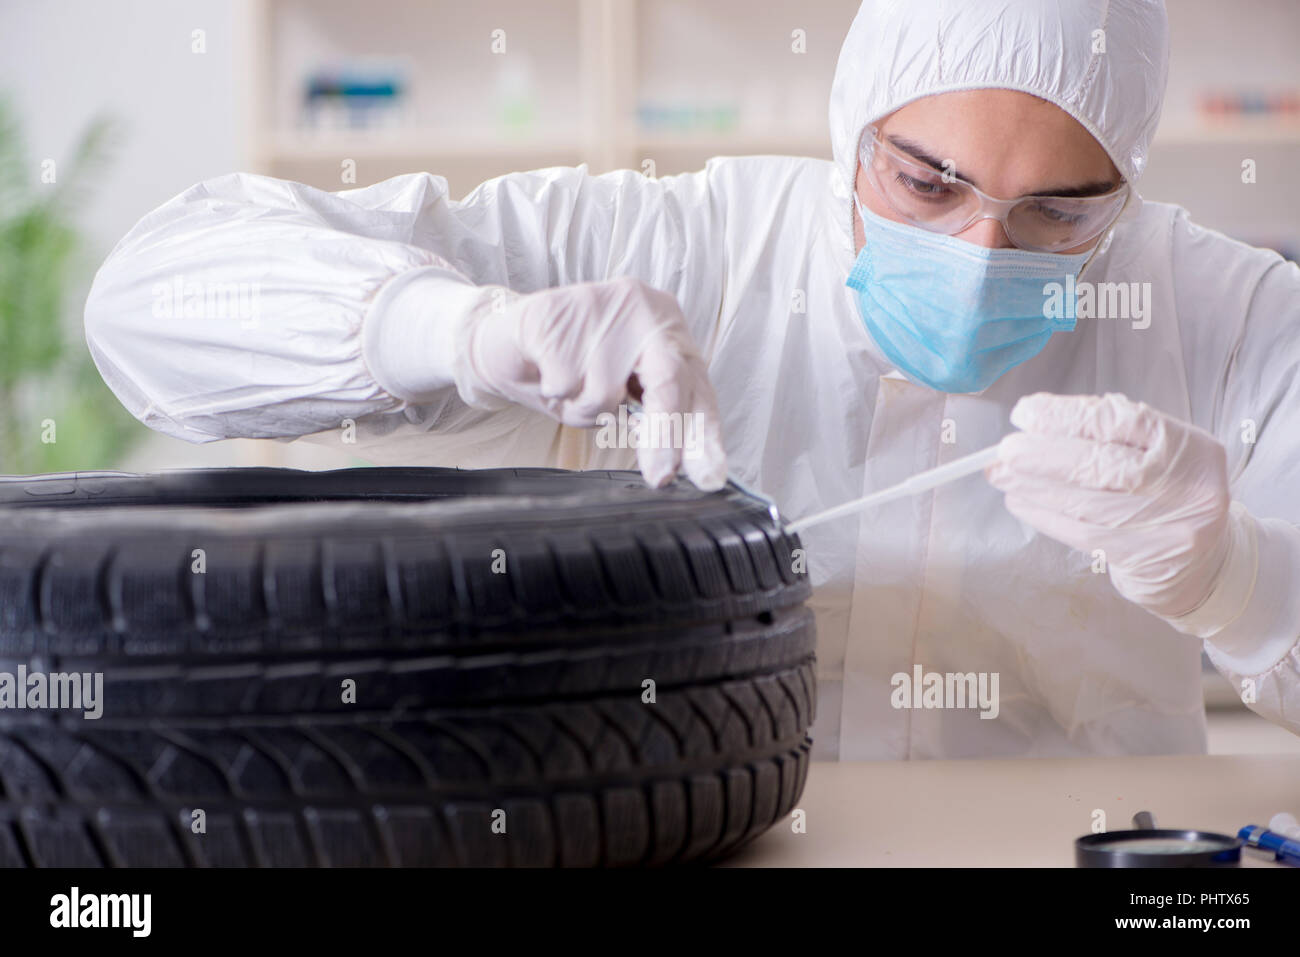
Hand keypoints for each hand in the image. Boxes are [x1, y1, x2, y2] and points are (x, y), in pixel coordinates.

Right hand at [454, 277, 726, 489]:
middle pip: (668, 378)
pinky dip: (553, 393)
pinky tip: (547, 372)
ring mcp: (600, 303)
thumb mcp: (620, 396)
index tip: (708, 476)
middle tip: (660, 475)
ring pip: (606, 390)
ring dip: (583, 410)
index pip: (696, 386)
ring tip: (568, 391)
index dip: (704, 434)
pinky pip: (565, 381)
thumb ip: (652, 415)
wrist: (506, 341)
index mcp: (666, 327)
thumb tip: (679, 461)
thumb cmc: (570, 371)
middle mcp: (642, 307)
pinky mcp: (556, 311)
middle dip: (664, 434)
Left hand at [986, 392, 1232, 621]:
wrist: (1200, 559)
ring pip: (1085, 503)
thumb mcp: (1153, 450)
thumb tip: (1037, 418)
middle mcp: (1183, 486)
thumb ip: (1106, 430)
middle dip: (1043, 456)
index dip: (1068, 417)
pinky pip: (1079, 533)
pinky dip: (1043, 514)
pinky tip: (1019, 501)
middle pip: (1103, 466)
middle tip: (1005, 450)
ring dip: (1033, 487)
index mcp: (1188, 447)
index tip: (1026, 413)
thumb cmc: (1165, 489)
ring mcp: (1165, 526)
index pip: (1123, 421)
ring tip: (1000, 474)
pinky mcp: (1141, 557)